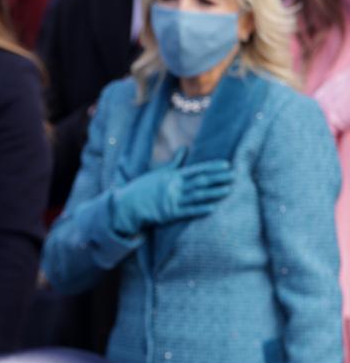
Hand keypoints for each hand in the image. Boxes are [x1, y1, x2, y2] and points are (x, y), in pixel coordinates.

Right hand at [110, 148, 232, 235]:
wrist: (128, 205)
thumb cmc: (143, 187)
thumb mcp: (159, 172)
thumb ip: (175, 162)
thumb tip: (184, 148)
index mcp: (173, 176)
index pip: (197, 169)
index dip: (212, 167)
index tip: (227, 165)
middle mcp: (174, 186)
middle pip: (201, 181)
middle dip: (219, 179)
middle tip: (235, 176)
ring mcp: (173, 200)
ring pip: (198, 195)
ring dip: (214, 193)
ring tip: (229, 190)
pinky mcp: (170, 214)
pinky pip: (188, 211)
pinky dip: (200, 209)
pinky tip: (213, 207)